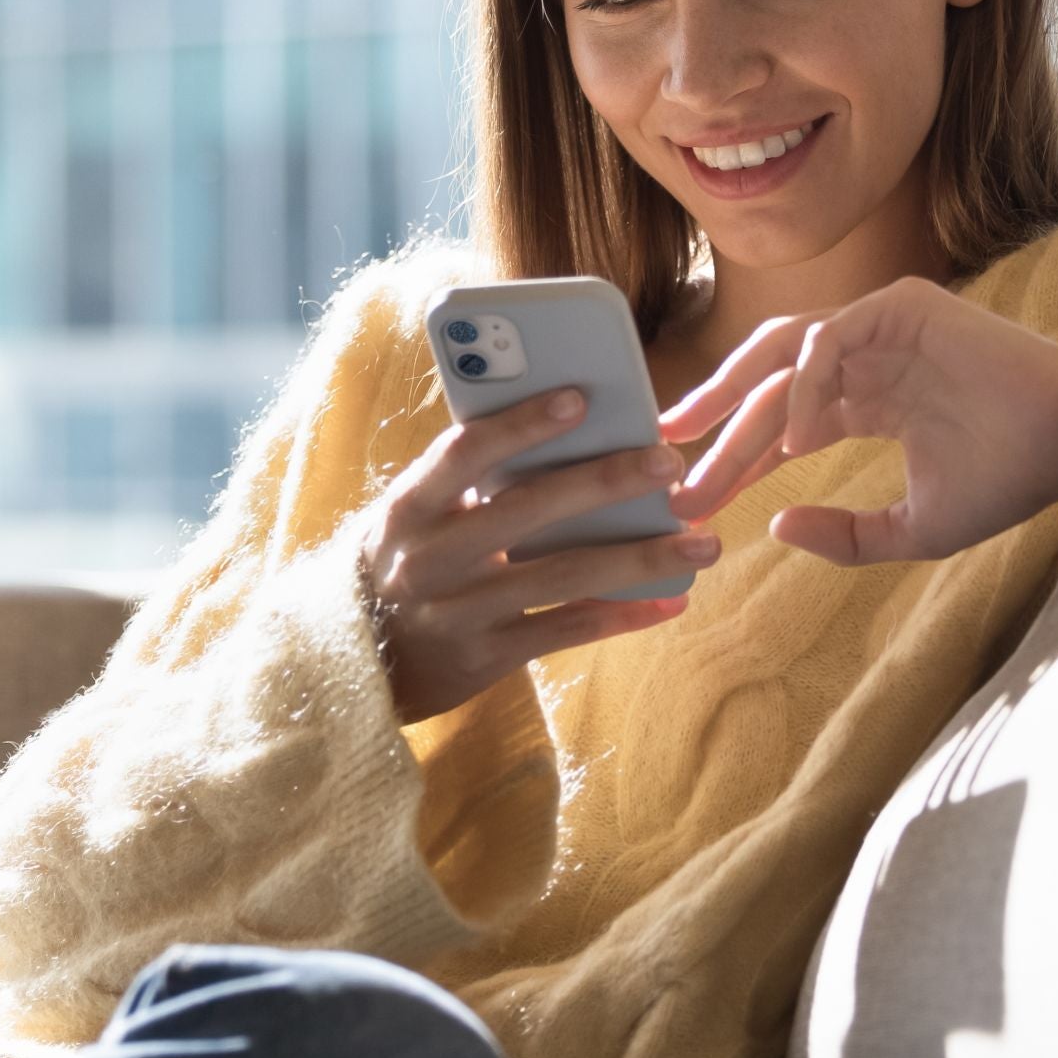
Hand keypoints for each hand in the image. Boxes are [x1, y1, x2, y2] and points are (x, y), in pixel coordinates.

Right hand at [357, 388, 720, 723]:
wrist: (354, 659)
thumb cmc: (401, 560)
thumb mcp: (413, 514)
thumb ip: (469, 479)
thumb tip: (568, 430)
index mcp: (410, 506)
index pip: (464, 453)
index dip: (521, 424)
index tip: (580, 398)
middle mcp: (431, 558)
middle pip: (528, 511)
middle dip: (605, 483)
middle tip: (669, 463)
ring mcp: (460, 612)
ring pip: (563, 577)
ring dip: (640, 558)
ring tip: (703, 542)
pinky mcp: (486, 658)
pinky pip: (567, 631)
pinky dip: (623, 614)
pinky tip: (671, 600)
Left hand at [658, 276, 1057, 565]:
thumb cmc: (1005, 481)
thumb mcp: (912, 529)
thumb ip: (846, 534)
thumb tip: (776, 527)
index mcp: (867, 400)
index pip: (779, 421)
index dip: (732, 456)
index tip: (690, 496)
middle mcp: (867, 358)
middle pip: (766, 380)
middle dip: (712, 417)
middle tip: (665, 459)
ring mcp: (882, 327)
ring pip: (785, 352)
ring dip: (737, 396)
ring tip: (698, 440)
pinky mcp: (904, 306)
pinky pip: (831, 338)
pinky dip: (805, 385)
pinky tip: (792, 441)